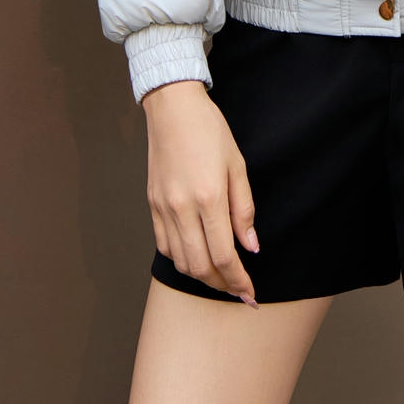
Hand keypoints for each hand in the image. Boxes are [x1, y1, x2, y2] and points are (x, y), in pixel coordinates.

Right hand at [140, 80, 259, 305]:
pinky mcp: (152, 205)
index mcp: (208, 198)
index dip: (239, 281)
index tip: (250, 294)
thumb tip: (251, 247)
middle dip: (222, 285)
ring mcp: (163, 208)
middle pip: (200, 266)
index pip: (224, 255)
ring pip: (180, 261)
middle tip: (238, 289)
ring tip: (221, 276)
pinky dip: (182, 259)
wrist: (173, 109)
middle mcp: (182, 208)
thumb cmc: (210, 131)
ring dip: (202, 276)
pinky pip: (164, 245)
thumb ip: (244, 210)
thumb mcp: (238, 166)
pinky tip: (197, 256)